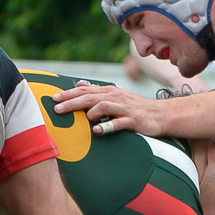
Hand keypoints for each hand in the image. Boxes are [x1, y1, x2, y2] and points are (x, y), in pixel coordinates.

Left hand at [52, 81, 166, 136]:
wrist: (160, 114)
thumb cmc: (135, 107)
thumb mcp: (116, 95)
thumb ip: (97, 91)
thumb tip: (80, 84)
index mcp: (109, 91)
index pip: (85, 90)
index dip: (69, 94)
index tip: (54, 99)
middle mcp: (116, 97)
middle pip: (90, 97)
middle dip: (72, 102)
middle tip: (57, 109)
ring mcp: (125, 109)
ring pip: (104, 106)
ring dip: (91, 112)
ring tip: (82, 119)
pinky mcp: (133, 120)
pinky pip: (119, 123)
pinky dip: (108, 126)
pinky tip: (98, 131)